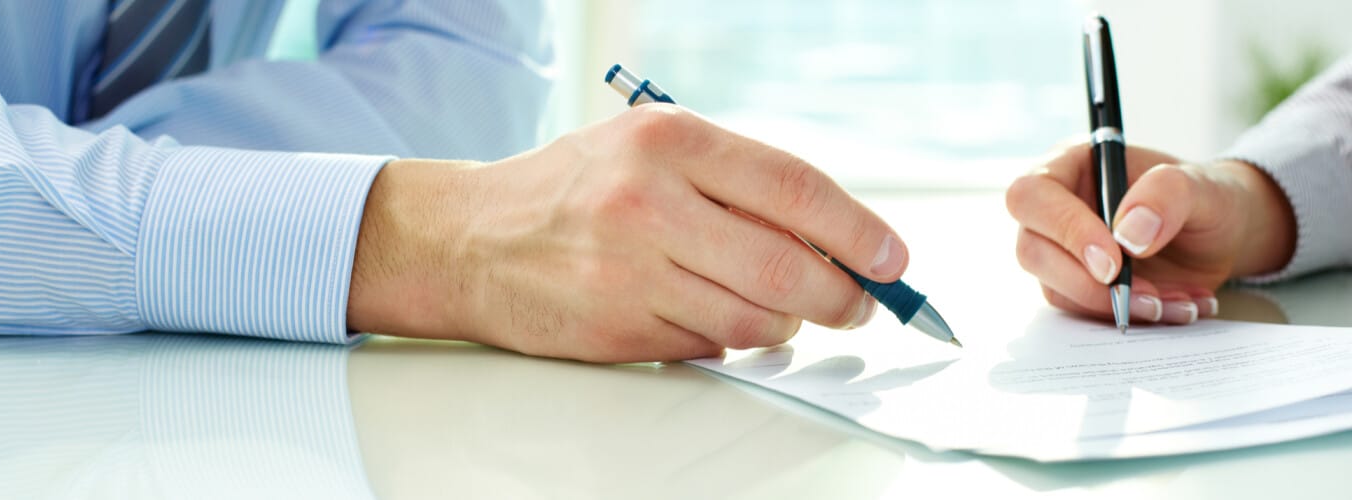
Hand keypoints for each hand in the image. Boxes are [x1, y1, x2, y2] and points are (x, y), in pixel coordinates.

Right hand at [347, 105, 907, 361]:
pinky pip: (708, 347)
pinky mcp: (616, 330)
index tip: (892, 258)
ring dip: (787, 324)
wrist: (470, 238)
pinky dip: (728, 338)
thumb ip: (736, 182)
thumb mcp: (652, 148)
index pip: (794, 187)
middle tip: (858, 304)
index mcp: (668, 141)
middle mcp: (648, 202)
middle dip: (842, 296)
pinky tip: (709, 314)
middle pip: (787, 266)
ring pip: (754, 319)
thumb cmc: (574, 188)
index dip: (857, 230)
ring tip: (783, 311)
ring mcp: (629, 272)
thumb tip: (836, 237)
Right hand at [1005, 141, 1294, 324]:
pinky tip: (1174, 307)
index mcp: (1071, 168)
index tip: (1113, 262)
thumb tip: (1127, 235)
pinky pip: (1086, 313)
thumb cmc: (1208, 198)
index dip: (1065, 230)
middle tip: (1144, 295)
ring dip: (1115, 306)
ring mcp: (1063, 253)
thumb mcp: (1202, 186)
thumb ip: (1167, 196)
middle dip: (1087, 283)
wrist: (1225, 237)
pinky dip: (1131, 317)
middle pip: (1032, 251)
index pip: (1034, 197)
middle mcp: (1057, 210)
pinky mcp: (1079, 287)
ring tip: (1174, 303)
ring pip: (1056, 289)